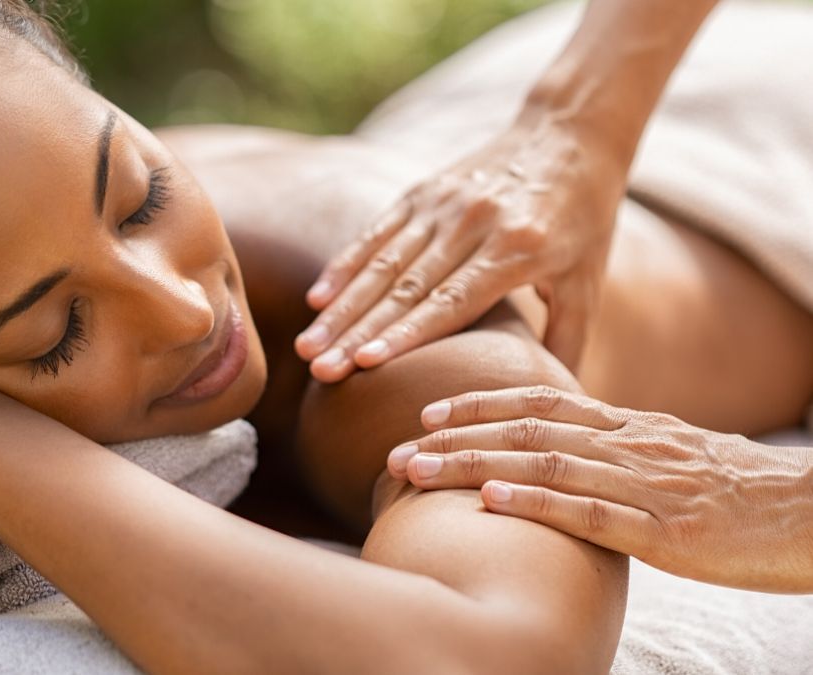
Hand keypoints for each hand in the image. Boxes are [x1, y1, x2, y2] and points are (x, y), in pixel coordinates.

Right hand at [295, 116, 624, 381]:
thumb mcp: (586, 280)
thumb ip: (568, 340)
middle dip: (358, 331)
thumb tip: (554, 406)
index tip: (365, 363)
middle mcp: (474, 223)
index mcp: (517, 249)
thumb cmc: (584, 217)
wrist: (570, 132)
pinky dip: (346, 265)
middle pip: (405, 288)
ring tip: (307, 345)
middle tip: (320, 368)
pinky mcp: (426, 190)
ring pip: (382, 263)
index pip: (452, 301)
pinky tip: (318, 298)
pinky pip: (378, 232)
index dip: (406, 333)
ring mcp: (444, 203)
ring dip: (341, 307)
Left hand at [386, 386, 812, 592]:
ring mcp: (645, 484)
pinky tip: (492, 500)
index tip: (427, 410)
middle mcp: (627, 444)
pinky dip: (536, 503)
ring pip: (544, 464)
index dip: (478, 405)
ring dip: (473, 466)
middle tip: (398, 448)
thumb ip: (613, 449)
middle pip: (525, 430)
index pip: (538, 403)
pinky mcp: (667, 530)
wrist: (811, 511)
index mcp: (626, 426)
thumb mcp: (667, 454)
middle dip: (455, 437)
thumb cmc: (735, 488)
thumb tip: (558, 452)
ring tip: (417, 471)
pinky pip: (591, 511)